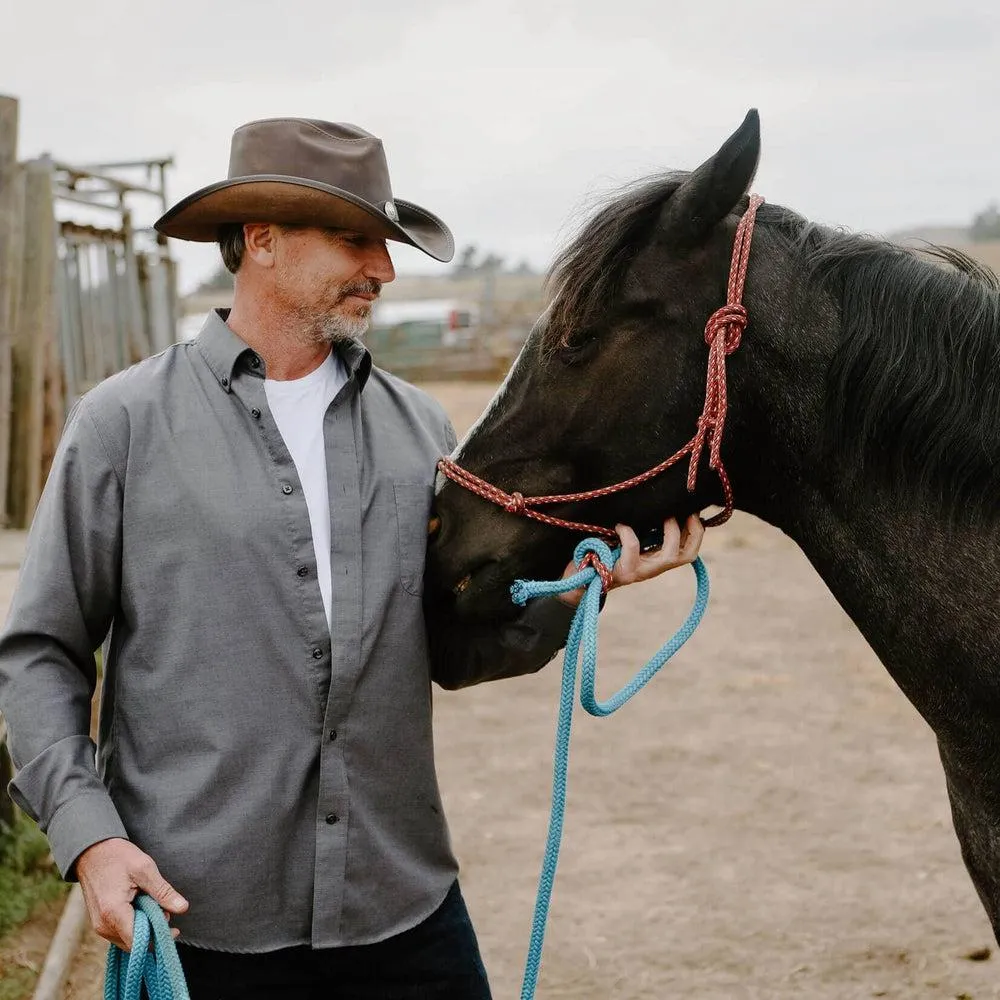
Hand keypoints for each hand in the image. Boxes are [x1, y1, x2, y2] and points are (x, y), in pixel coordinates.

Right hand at [75, 838, 187, 950]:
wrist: (91, 851)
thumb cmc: (118, 857)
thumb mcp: (145, 869)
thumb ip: (163, 892)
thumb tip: (183, 908)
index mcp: (113, 913)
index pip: (138, 942)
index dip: (158, 938)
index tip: (175, 928)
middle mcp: (103, 925)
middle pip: (134, 944)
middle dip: (153, 932)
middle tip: (166, 911)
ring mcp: (99, 926)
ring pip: (127, 940)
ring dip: (144, 928)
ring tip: (154, 905)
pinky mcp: (100, 922)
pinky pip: (120, 933)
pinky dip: (134, 925)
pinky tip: (143, 907)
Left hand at [556, 514, 704, 608]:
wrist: (577, 580)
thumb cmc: (600, 552)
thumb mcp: (623, 539)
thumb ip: (640, 529)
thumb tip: (655, 503)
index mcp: (655, 560)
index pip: (688, 552)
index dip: (697, 532)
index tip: (693, 509)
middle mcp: (652, 569)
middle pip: (686, 556)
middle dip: (693, 532)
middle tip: (685, 511)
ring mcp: (639, 573)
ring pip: (669, 556)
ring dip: (670, 532)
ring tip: (660, 514)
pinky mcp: (623, 573)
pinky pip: (634, 550)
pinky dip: (629, 534)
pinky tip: (619, 525)